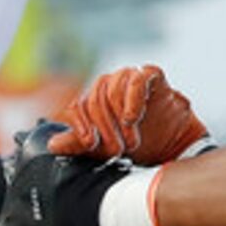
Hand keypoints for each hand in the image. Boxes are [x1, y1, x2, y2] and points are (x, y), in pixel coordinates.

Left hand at [49, 64, 211, 164]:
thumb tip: (53, 145)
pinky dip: (133, 98)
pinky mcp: (150, 75)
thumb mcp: (104, 149)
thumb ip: (78, 144)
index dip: (83, 127)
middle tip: (118, 150)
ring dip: (120, 119)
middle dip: (105, 129)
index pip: (78, 107)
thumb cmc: (137, 143)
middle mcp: (108, 85)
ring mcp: (128, 78)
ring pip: (113, 88)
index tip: (92, 144)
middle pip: (95, 100)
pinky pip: (137, 78)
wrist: (173, 144)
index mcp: (93, 100)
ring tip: (132, 139)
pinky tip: (133, 117)